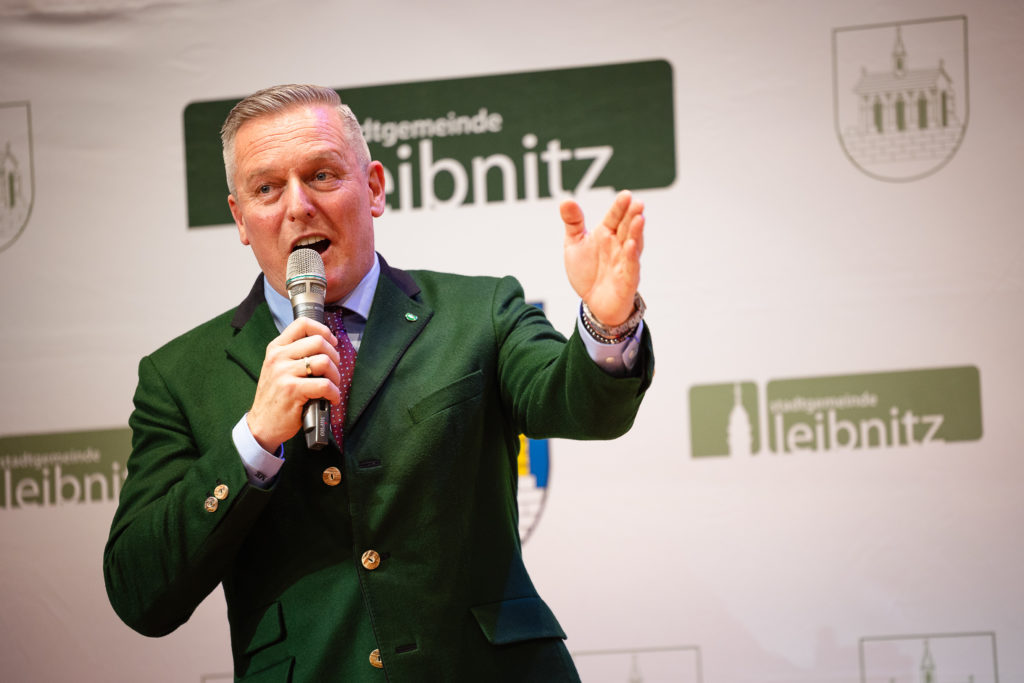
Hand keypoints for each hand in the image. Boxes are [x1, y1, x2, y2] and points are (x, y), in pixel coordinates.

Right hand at [246, 317, 341, 451]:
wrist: (262, 424)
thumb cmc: (276, 396)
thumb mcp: (278, 368)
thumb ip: (295, 354)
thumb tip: (326, 344)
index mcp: (276, 348)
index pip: (302, 324)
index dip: (323, 330)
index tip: (332, 342)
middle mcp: (278, 357)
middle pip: (319, 342)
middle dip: (334, 357)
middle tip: (334, 371)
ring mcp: (284, 373)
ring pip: (324, 362)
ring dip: (336, 376)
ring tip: (332, 387)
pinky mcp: (292, 390)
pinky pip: (324, 385)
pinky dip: (334, 393)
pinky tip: (331, 399)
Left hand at [562, 189, 644, 325]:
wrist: (594, 303)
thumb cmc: (587, 272)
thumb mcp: (575, 244)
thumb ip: (573, 223)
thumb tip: (566, 201)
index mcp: (606, 234)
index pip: (614, 217)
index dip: (620, 207)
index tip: (625, 195)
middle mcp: (618, 245)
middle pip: (627, 227)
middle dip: (632, 215)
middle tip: (637, 203)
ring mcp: (624, 262)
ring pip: (633, 244)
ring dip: (637, 232)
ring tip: (639, 218)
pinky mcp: (627, 279)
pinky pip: (631, 266)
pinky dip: (631, 256)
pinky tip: (630, 245)